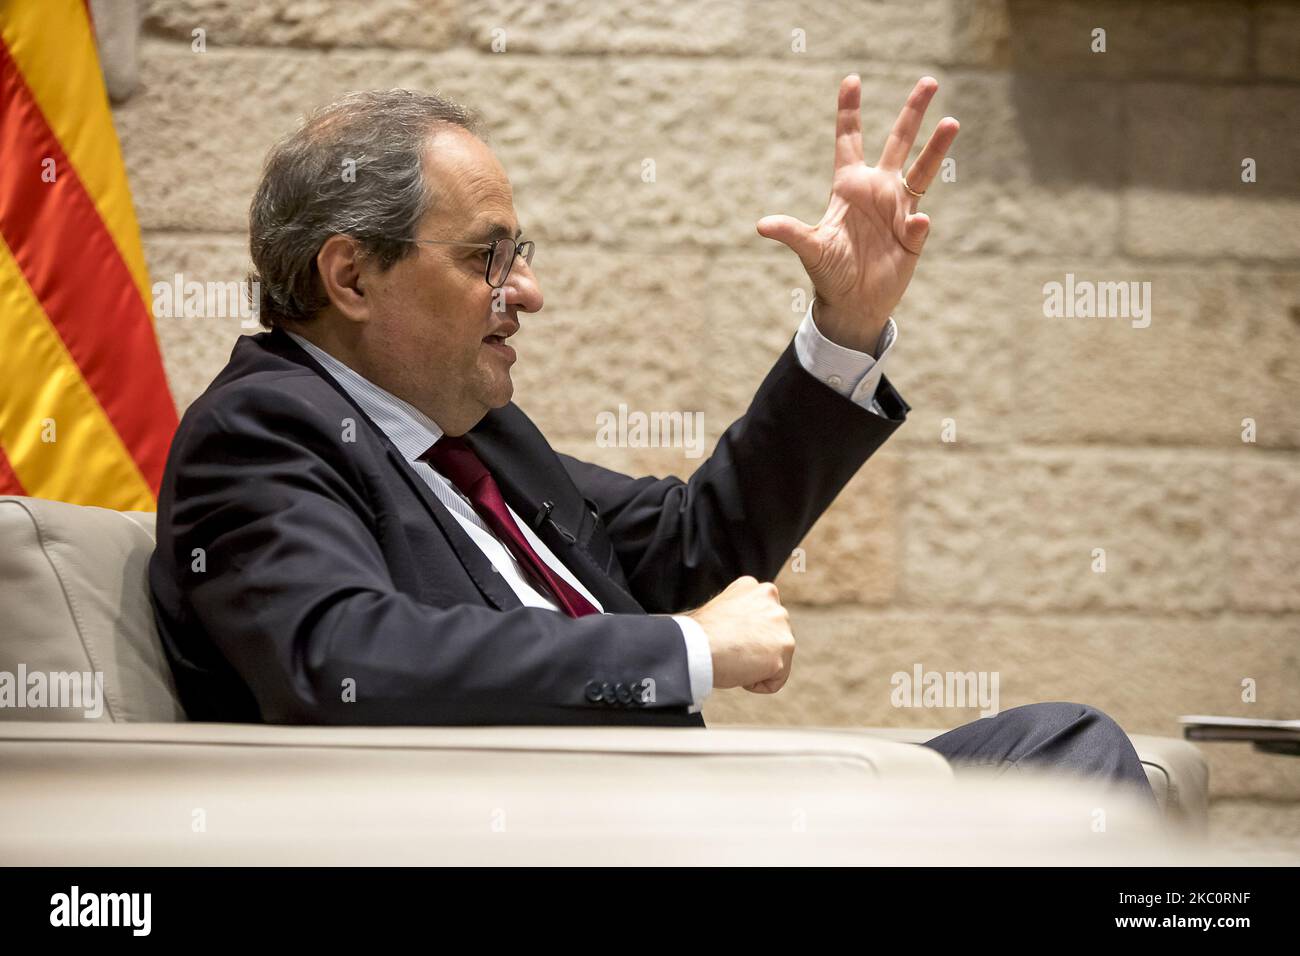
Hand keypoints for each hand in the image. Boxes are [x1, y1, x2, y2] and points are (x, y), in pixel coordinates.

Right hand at [686, 576, 794, 693]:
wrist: (695, 646)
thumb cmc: (701, 634)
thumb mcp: (726, 610)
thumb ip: (745, 614)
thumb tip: (751, 631)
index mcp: (760, 591)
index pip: (765, 624)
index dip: (745, 638)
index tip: (728, 638)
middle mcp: (775, 604)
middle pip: (774, 641)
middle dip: (755, 651)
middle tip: (730, 650)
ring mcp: (781, 626)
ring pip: (777, 660)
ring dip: (755, 667)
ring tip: (733, 658)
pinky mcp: (783, 648)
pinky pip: (775, 681)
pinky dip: (756, 684)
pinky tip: (739, 671)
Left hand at [756, 75, 958, 354]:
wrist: (853, 303)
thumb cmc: (829, 272)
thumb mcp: (810, 249)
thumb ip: (791, 234)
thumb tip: (762, 225)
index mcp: (849, 186)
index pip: (850, 140)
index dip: (850, 111)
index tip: (851, 80)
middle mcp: (878, 190)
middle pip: (899, 142)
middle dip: (912, 112)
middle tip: (928, 81)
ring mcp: (899, 209)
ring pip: (922, 170)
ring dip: (936, 148)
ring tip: (951, 121)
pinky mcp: (913, 235)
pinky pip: (918, 222)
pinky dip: (917, 223)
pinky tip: (915, 224)